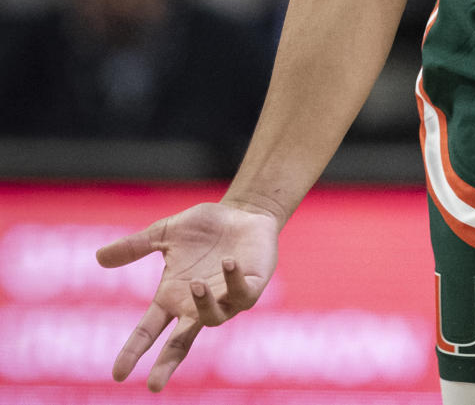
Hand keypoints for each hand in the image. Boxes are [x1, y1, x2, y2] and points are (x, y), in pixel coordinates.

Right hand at [96, 201, 278, 390]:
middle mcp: (196, 305)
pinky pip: (243, 294)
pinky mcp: (251, 286)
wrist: (243, 213)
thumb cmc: (205, 229)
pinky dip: (233, 281)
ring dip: (204, 303)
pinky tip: (228, 261)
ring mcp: (225, 298)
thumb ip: (135, 246)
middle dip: (167, 364)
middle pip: (179, 344)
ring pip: (213, 317)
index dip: (134, 351)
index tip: (118, 374)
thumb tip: (98, 257)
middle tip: (154, 385)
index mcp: (173, 297)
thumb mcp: (165, 233)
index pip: (148, 330)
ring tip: (196, 284)